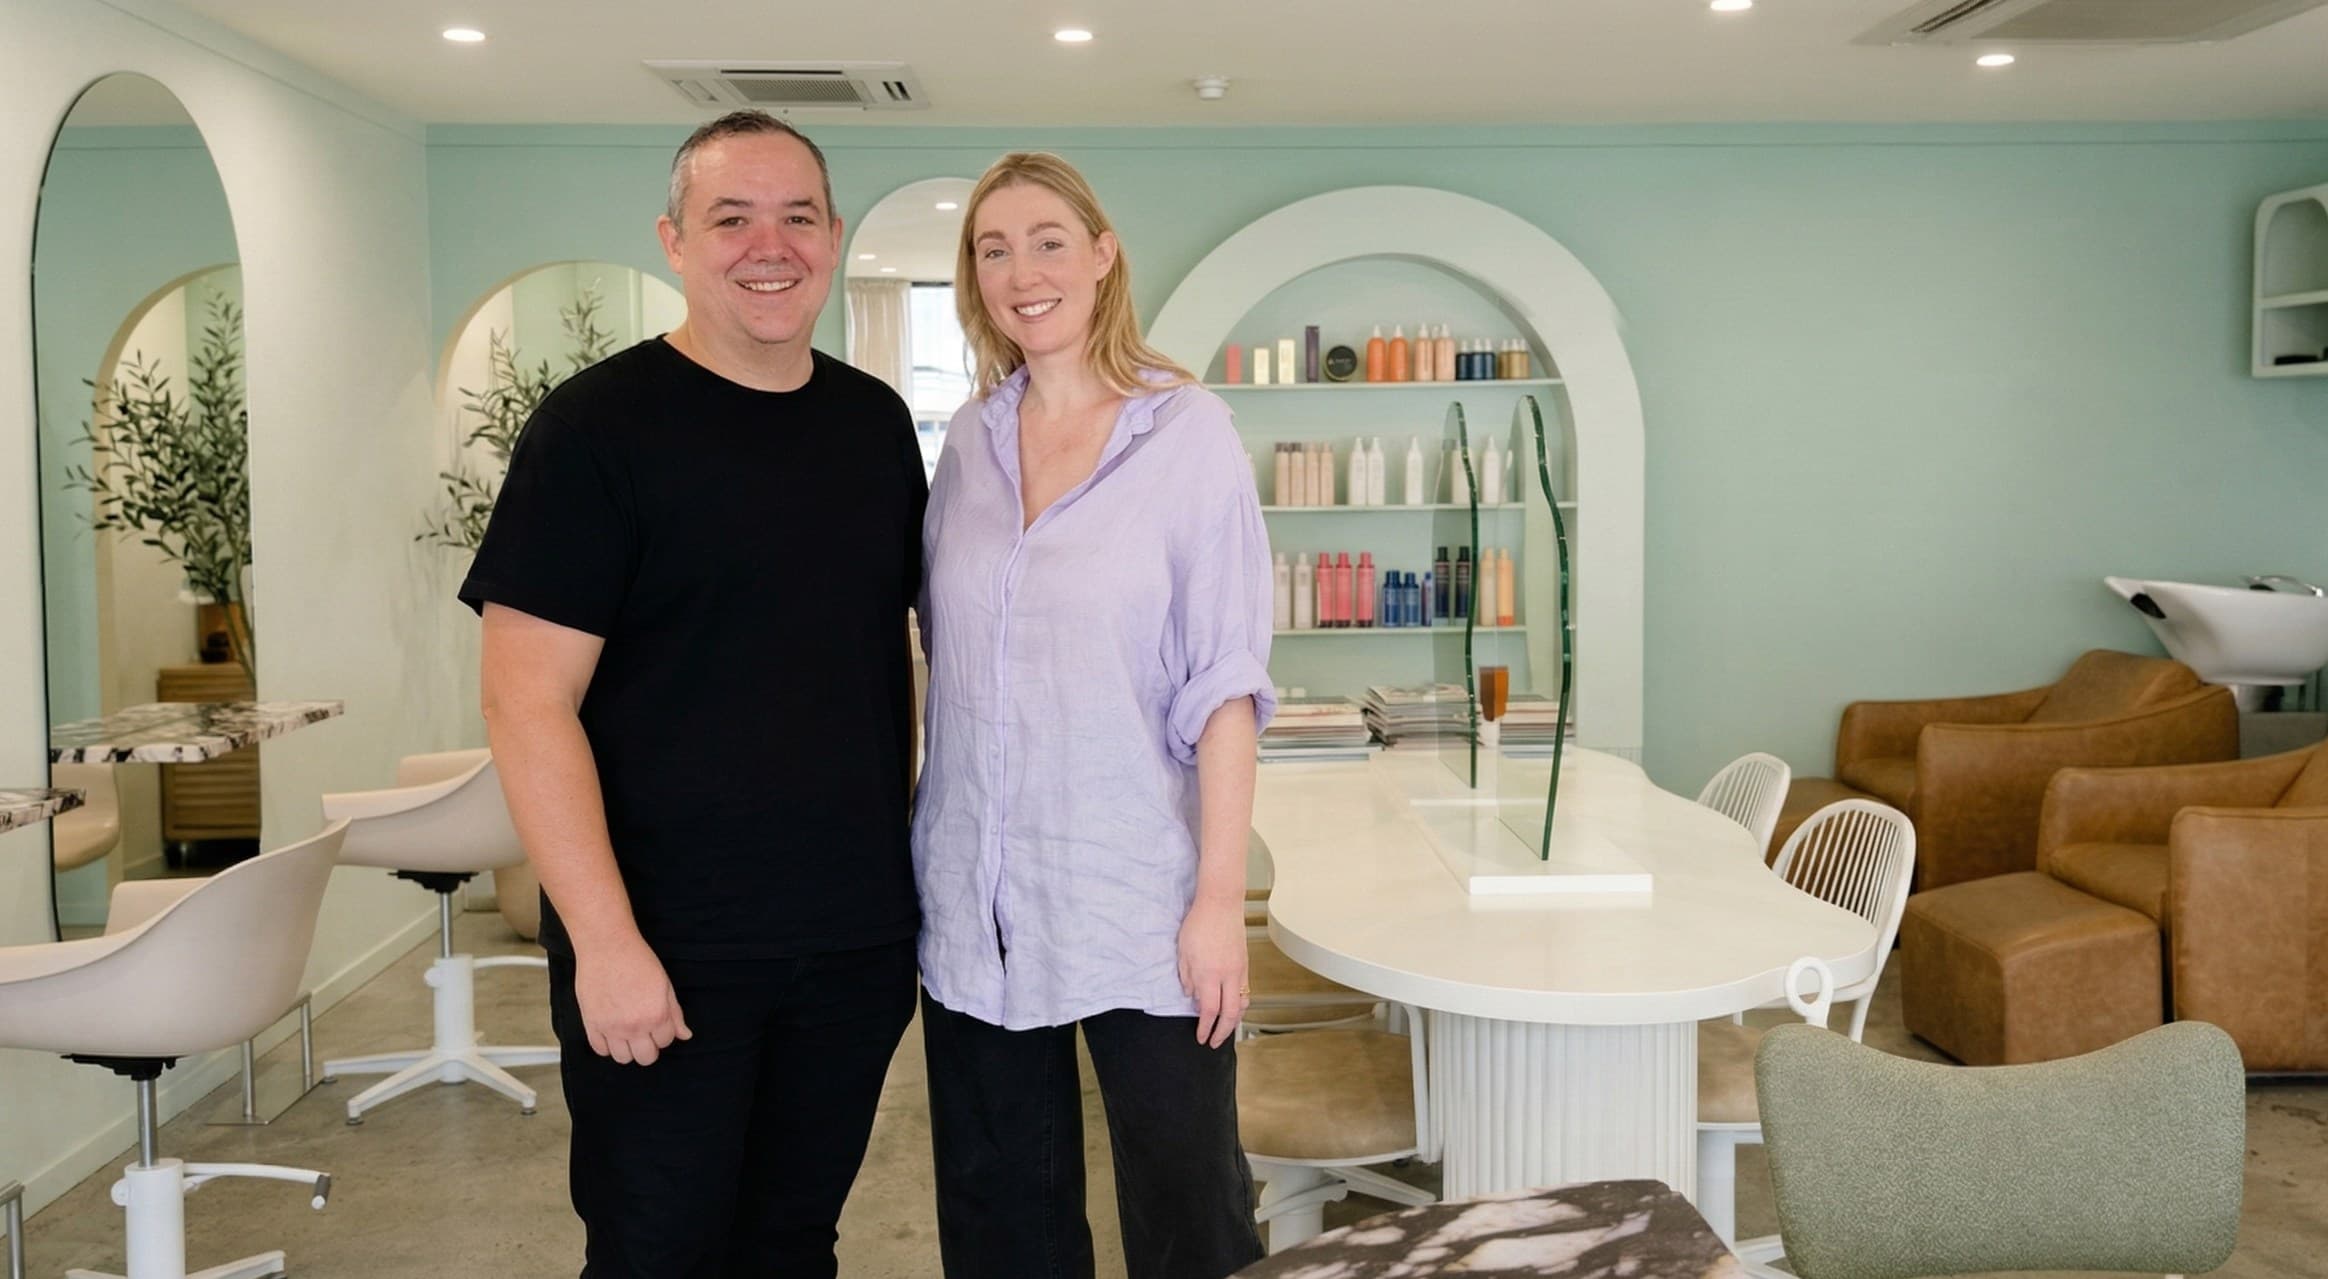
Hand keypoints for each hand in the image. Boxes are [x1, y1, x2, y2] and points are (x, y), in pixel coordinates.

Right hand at [575, 932, 691, 1065]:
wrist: (607, 946)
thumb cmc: (637, 960)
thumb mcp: (665, 984)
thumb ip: (675, 1013)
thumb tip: (685, 1035)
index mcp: (656, 1015)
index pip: (666, 1042)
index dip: (664, 1033)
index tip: (658, 1023)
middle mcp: (634, 1026)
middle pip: (646, 1058)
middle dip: (649, 1047)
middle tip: (645, 1033)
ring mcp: (611, 1027)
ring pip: (623, 1059)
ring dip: (627, 1049)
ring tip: (627, 1033)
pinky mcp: (591, 1024)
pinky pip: (600, 1050)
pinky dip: (606, 1045)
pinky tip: (611, 1031)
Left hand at [1178, 896, 1249, 1048]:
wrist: (1221, 904)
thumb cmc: (1199, 923)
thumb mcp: (1183, 952)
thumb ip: (1186, 977)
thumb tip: (1191, 996)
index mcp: (1209, 974)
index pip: (1209, 1010)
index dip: (1205, 1028)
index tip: (1200, 1037)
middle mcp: (1227, 975)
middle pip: (1230, 1014)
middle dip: (1223, 1032)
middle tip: (1215, 1042)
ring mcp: (1239, 970)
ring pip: (1242, 1004)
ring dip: (1234, 1021)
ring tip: (1225, 1030)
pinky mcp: (1245, 964)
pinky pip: (1245, 991)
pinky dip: (1239, 1005)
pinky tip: (1232, 1008)